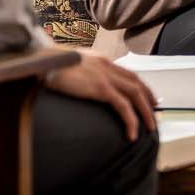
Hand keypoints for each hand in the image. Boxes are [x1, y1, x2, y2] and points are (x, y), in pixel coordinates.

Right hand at [44, 49, 158, 140]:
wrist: (41, 61)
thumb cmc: (49, 66)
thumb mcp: (71, 66)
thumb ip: (82, 73)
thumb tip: (85, 85)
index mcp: (101, 60)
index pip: (129, 74)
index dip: (142, 88)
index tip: (150, 100)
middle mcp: (107, 65)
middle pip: (137, 84)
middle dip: (149, 101)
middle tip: (154, 118)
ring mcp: (105, 75)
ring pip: (135, 95)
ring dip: (145, 112)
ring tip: (149, 129)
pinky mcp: (100, 87)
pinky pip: (123, 106)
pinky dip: (131, 120)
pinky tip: (132, 133)